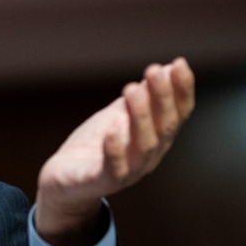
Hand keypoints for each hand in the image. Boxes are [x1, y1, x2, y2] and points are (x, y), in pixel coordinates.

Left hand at [34, 58, 194, 245]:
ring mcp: (128, 171)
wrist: (64, 180)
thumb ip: (143, 95)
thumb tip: (169, 67)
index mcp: (156, 138)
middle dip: (162, 97)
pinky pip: (114, 170)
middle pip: (165, 127)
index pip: (178, 113)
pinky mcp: (101, 182)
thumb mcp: (120, 114)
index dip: (182, 90)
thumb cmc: (96, 145)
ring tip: (132, 89)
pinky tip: (112, 130)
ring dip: (141, 117)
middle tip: (154, 70)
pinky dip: (115, 151)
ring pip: (143, 146)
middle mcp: (149, 156)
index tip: (179, 63)